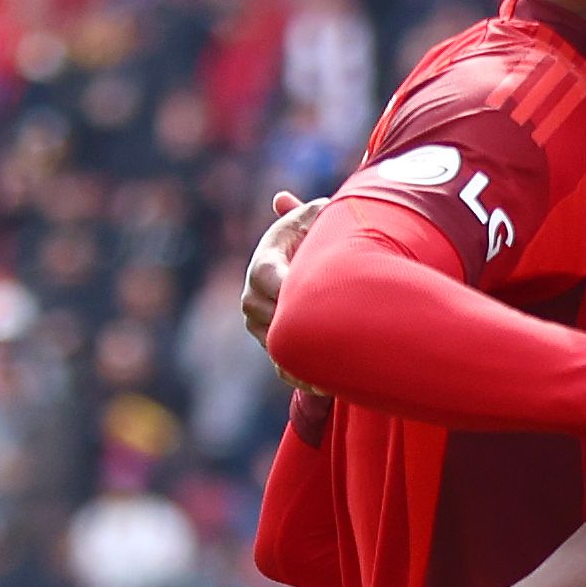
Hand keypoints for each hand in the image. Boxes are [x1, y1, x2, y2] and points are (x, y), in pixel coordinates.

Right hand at [243, 191, 329, 369]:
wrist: (305, 268)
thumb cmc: (313, 239)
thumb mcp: (315, 221)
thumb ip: (314, 214)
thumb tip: (306, 201)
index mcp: (264, 263)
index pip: (266, 276)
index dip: (286, 286)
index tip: (311, 295)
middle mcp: (254, 295)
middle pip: (268, 315)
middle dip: (297, 325)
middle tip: (328, 335)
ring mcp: (259, 324)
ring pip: (274, 342)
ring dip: (299, 355)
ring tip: (331, 366)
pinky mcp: (271, 346)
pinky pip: (281, 366)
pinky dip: (301, 376)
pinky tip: (326, 385)